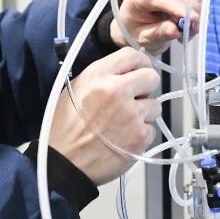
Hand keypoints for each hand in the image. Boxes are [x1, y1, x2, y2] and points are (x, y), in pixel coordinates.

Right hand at [49, 47, 161, 185]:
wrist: (63, 163)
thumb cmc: (63, 128)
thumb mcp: (75, 91)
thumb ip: (102, 78)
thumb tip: (126, 74)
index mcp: (98, 75)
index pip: (133, 55)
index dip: (140, 63)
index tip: (141, 71)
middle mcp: (116, 90)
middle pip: (152, 78)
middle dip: (146, 88)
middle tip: (136, 98)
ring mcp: (131, 114)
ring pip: (156, 106)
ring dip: (144, 114)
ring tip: (125, 124)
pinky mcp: (140, 136)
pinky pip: (151, 130)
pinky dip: (141, 136)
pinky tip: (124, 140)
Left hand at [110, 0, 201, 54]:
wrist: (134, 22)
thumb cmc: (136, 28)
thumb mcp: (143, 37)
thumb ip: (159, 33)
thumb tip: (175, 31)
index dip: (180, 7)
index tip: (194, 19)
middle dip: (192, 6)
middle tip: (194, 27)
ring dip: (195, 10)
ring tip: (187, 30)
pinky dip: (195, 9)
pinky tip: (187, 23)